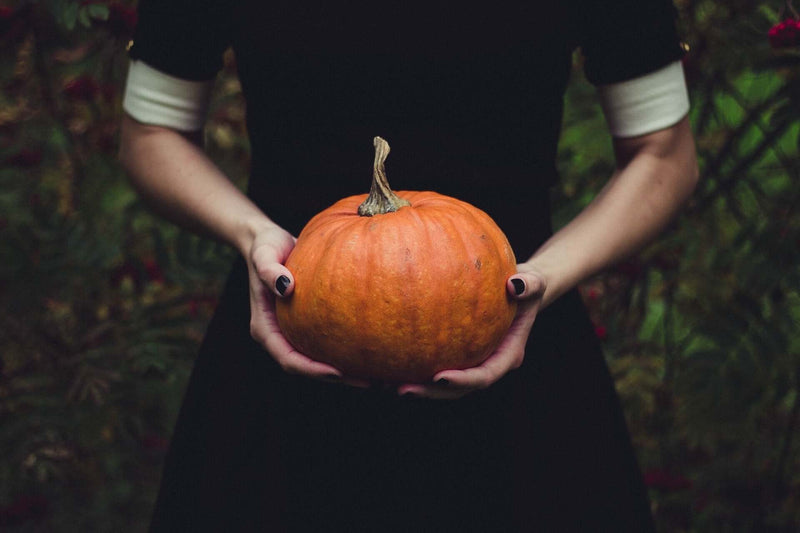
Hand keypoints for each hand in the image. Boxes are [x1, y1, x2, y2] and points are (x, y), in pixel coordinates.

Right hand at [247, 225, 364, 385]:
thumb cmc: (265, 246)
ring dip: (347, 370)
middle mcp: (280, 336)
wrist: (269, 241)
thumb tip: (286, 287)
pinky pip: (329, 342)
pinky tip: (375, 348)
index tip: (337, 372)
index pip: (288, 359)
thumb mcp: (263, 254)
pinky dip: (348, 349)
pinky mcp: (309, 324)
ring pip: (320, 359)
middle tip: (370, 381)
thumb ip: (269, 270)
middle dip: (337, 378)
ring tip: (379, 374)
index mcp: (265, 329)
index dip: (311, 370)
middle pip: (307, 367)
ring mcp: (294, 332)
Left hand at [396, 264, 546, 399]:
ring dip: (415, 386)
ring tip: (383, 384)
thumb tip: (515, 284)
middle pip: (457, 390)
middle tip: (402, 390)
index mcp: (506, 356)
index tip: (439, 377)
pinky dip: (408, 366)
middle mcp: (486, 364)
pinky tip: (382, 362)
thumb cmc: (524, 284)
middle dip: (430, 393)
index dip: (462, 381)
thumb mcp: (533, 281)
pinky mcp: (453, 354)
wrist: (517, 290)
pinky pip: (430, 363)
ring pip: (440, 384)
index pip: (484, 376)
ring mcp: (468, 362)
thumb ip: (529, 285)